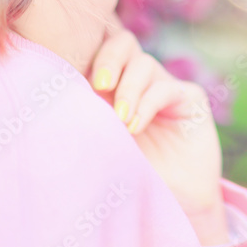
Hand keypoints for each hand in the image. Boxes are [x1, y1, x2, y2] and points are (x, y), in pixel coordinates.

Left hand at [89, 18, 228, 244]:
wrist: (175, 202)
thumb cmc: (132, 177)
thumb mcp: (102, 144)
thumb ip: (87, 118)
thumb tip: (56, 100)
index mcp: (114, 87)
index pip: (99, 51)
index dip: (87, 54)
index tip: (72, 79)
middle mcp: (139, 81)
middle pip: (123, 43)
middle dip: (108, 59)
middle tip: (99, 85)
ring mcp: (165, 86)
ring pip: (143, 64)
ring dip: (128, 89)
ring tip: (121, 120)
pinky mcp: (190, 97)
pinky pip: (165, 87)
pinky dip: (147, 103)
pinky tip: (136, 126)